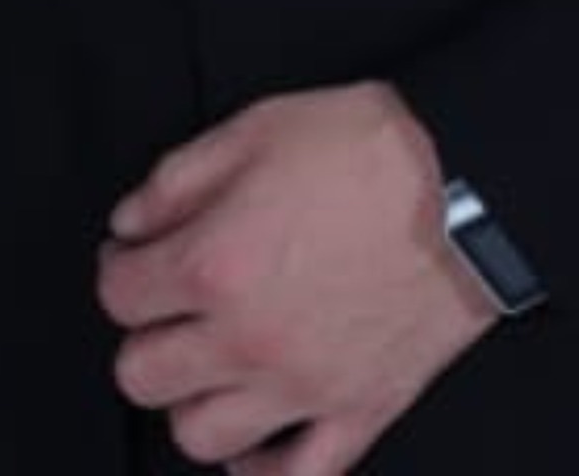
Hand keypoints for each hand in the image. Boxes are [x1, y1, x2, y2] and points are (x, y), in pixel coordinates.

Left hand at [98, 81, 495, 471]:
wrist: (460, 193)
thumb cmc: (360, 156)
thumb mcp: (243, 136)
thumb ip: (170, 185)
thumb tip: (130, 223)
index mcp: (212, 265)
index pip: (118, 297)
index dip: (119, 270)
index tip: (134, 258)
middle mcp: (250, 338)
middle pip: (143, 375)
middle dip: (142, 338)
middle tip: (163, 311)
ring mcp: (306, 386)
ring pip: (203, 438)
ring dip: (192, 402)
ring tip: (205, 366)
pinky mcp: (361, 413)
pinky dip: (267, 467)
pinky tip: (256, 437)